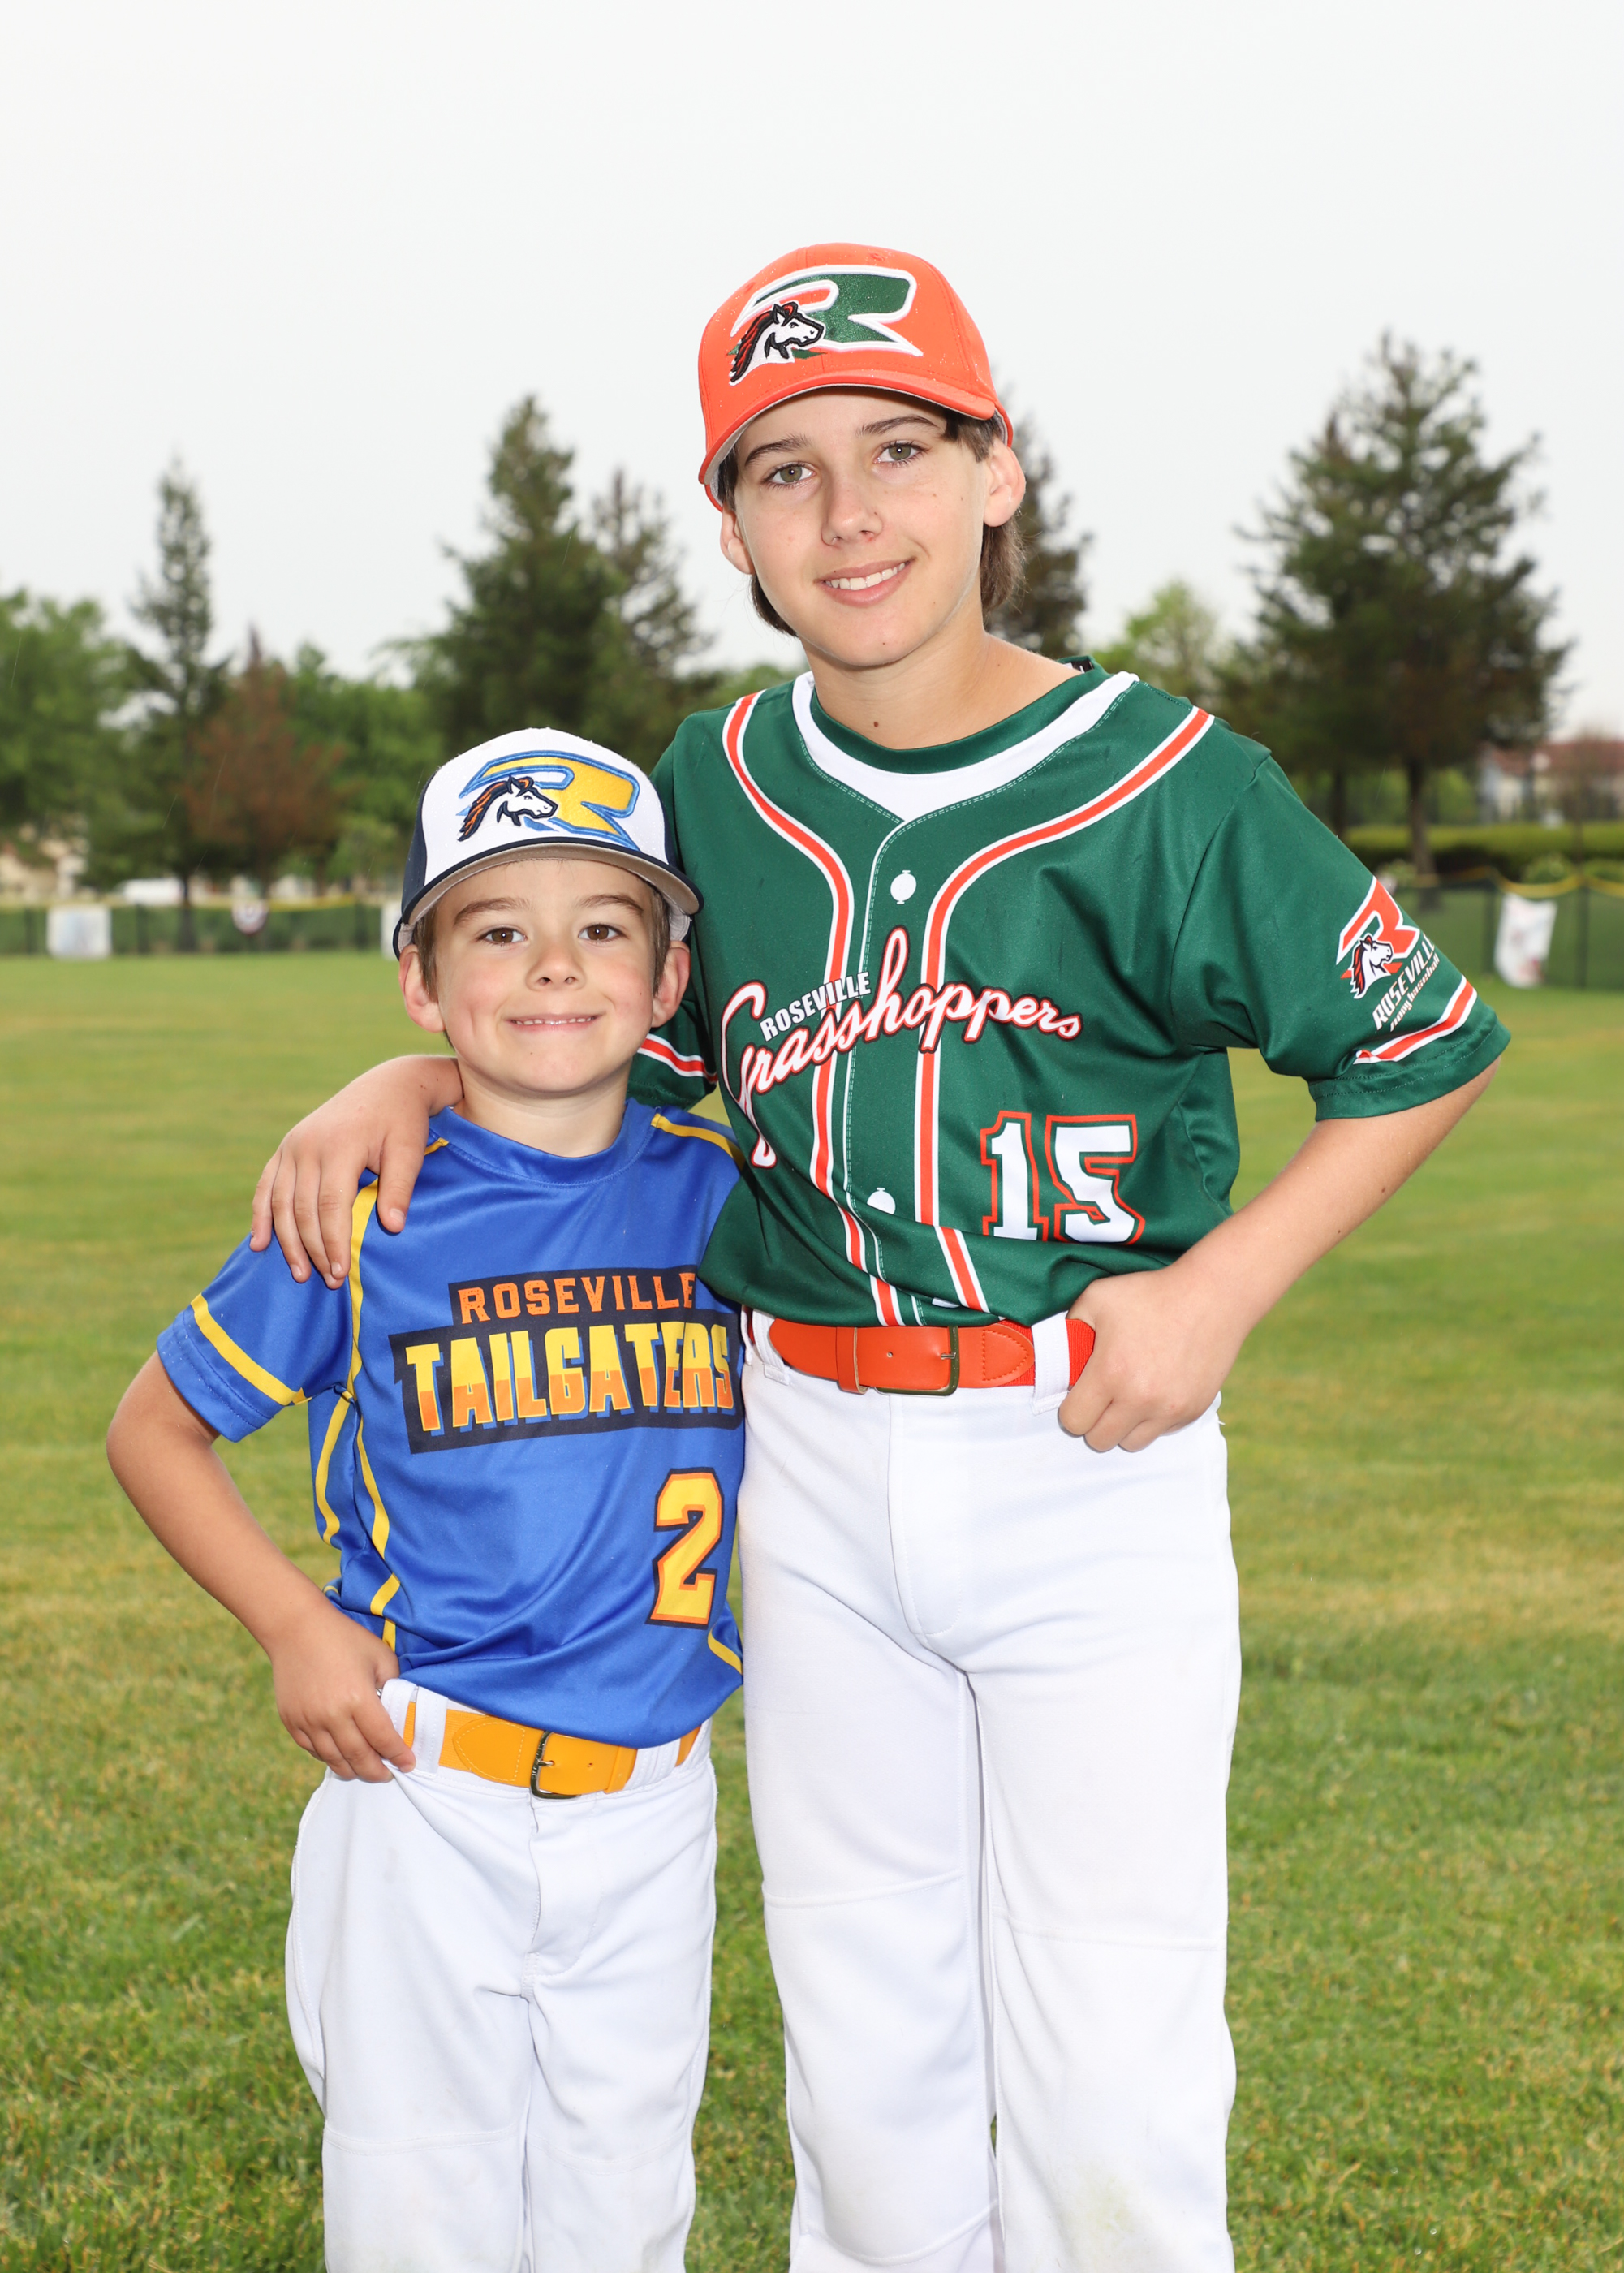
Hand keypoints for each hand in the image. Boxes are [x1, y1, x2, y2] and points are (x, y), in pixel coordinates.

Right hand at [249, 1057, 461, 1286]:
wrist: (388, 1086)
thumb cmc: (403, 1122)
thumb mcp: (410, 1151)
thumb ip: (400, 1188)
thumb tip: (392, 1228)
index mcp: (339, 1146)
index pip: (330, 1207)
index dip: (333, 1243)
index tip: (342, 1273)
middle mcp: (307, 1145)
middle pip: (303, 1210)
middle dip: (314, 1249)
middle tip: (329, 1282)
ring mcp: (292, 1145)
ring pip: (281, 1203)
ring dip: (287, 1241)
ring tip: (301, 1274)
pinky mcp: (286, 1148)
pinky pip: (266, 1186)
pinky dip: (261, 1216)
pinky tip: (259, 1244)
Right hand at [268, 1594, 416, 1782]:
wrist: (296, 1629)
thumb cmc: (343, 1638)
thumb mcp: (379, 1655)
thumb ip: (393, 1684)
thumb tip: (399, 1709)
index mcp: (358, 1699)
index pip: (383, 1739)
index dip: (398, 1755)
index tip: (409, 1764)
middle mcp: (332, 1716)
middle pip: (359, 1757)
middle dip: (376, 1772)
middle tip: (387, 1774)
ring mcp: (308, 1721)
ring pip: (334, 1760)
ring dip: (353, 1770)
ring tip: (365, 1769)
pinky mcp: (292, 1722)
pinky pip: (313, 1751)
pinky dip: (329, 1757)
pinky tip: (340, 1756)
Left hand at [1058, 1260, 1242, 1453]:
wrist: (1212, 1296)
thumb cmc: (1152, 1294)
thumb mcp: (1097, 1298)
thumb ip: (1069, 1329)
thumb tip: (1058, 1356)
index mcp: (1110, 1373)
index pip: (1073, 1421)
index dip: (1070, 1408)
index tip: (1078, 1393)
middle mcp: (1139, 1399)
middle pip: (1100, 1440)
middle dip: (1094, 1421)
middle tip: (1102, 1395)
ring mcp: (1169, 1409)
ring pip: (1131, 1443)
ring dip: (1123, 1425)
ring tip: (1128, 1396)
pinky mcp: (1192, 1411)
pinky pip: (1162, 1433)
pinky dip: (1153, 1419)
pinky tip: (1156, 1390)